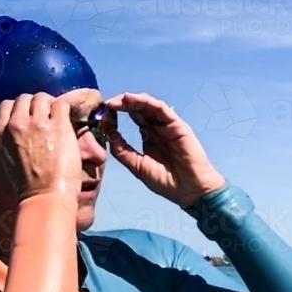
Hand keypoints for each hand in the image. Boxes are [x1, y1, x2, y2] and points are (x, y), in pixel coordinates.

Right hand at [0, 93, 80, 200]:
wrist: (44, 197)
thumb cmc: (26, 184)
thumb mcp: (5, 158)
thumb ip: (8, 139)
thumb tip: (19, 127)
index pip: (6, 105)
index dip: (18, 108)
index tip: (27, 116)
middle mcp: (16, 125)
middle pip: (24, 98)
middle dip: (34, 104)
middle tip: (44, 116)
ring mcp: (37, 124)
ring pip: (42, 97)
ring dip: (49, 104)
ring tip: (56, 118)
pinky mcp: (58, 126)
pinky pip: (61, 104)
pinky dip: (64, 109)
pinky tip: (66, 121)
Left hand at [105, 92, 225, 207]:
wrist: (189, 191)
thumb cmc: (165, 181)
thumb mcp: (137, 165)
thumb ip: (122, 150)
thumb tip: (108, 134)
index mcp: (148, 136)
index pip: (131, 117)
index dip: (117, 114)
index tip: (102, 114)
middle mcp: (157, 128)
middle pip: (138, 109)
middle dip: (122, 104)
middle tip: (107, 104)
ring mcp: (167, 126)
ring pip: (149, 106)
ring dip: (132, 100)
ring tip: (117, 101)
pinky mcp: (177, 126)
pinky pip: (161, 109)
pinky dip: (147, 102)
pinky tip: (133, 100)